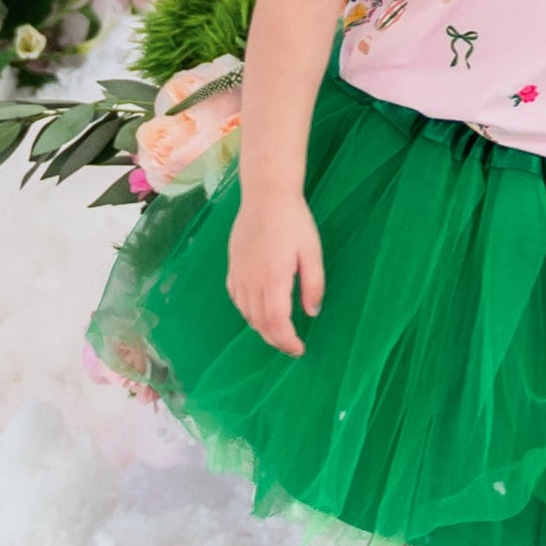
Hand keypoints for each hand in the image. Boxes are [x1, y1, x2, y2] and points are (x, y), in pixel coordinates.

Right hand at [226, 189, 324, 354]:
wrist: (266, 196)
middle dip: (276, 340)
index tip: (299, 349)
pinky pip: (237, 299)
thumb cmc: (294, 221)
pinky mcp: (233, 267)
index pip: (276, 323)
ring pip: (246, 314)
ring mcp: (239, 275)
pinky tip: (258, 312)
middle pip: (259, 323)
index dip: (287, 341)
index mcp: (273, 279)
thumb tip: (312, 313)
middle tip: (291, 346)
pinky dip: (247, 313)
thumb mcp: (312, 251)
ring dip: (261, 328)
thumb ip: (313, 284)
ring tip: (278, 332)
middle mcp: (251, 282)